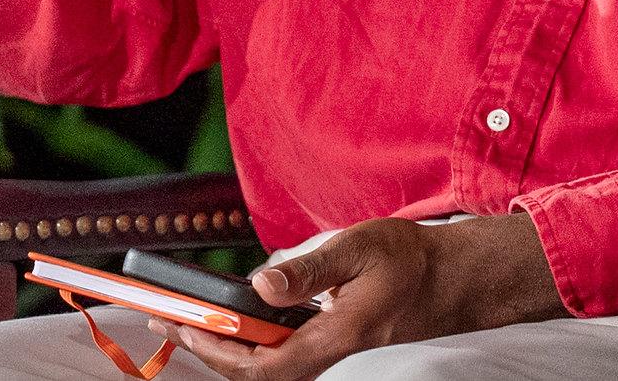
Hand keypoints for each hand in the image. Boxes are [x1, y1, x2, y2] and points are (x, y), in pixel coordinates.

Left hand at [152, 215, 563, 379]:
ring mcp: (329, 348)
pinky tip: (233, 316)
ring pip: (266, 364)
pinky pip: (280, 350)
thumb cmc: (410, 260)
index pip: (264, 366)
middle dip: (208, 350)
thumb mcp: (359, 248)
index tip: (182, 327)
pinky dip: (248, 337)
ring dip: (225, 344)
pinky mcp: (329, 339)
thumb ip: (310, 269)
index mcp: (337, 335)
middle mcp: (329, 351)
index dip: (217, 353)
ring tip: (190, 316)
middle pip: (257, 372)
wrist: (450, 278)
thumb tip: (262, 284)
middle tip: (168, 320)